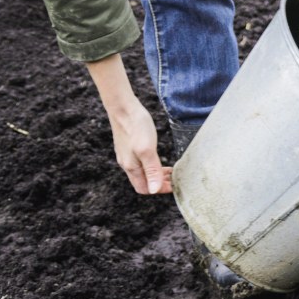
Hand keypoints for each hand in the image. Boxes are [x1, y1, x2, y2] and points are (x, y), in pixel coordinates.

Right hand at [85, 53, 171, 195]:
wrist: (123, 107)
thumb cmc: (136, 126)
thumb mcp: (147, 150)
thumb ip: (151, 170)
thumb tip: (154, 190)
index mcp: (131, 167)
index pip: (144, 189)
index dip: (159, 189)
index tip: (174, 185)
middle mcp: (127, 163)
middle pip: (143, 182)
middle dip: (159, 184)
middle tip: (175, 179)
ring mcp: (127, 155)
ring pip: (143, 172)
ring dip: (157, 174)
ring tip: (171, 171)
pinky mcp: (129, 147)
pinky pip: (141, 163)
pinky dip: (153, 165)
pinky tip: (160, 159)